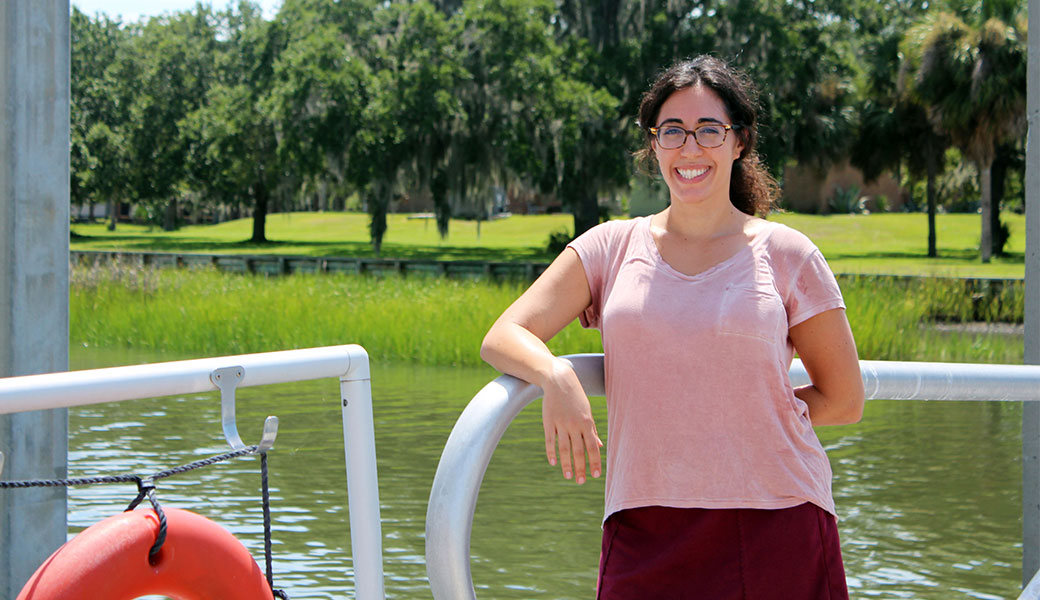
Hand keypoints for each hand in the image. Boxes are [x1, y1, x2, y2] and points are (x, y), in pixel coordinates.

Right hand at [541, 359, 601, 483]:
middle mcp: (575, 424)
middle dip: (581, 468)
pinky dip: (551, 453)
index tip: (596, 475)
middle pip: (579, 451)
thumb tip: (600, 446)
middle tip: (581, 482)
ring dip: (567, 464)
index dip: (595, 461)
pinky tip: (554, 463)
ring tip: (568, 477)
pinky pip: (550, 440)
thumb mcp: (587, 412)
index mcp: (587, 423)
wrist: (559, 380)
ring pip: (564, 448)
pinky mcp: (548, 421)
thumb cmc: (576, 398)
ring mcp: (561, 423)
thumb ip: (593, 430)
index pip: (593, 446)